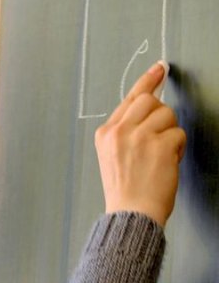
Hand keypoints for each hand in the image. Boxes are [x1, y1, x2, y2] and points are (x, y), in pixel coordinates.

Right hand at [95, 62, 185, 226]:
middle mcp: (120, 131)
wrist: (131, 213)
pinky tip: (166, 163)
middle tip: (159, 135)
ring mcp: (140, 137)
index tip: (159, 69)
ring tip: (159, 155)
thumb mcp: (112, 155)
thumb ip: (126, 130)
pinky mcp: (160, 145)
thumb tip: (151, 106)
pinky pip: (178, 134)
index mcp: (105, 133)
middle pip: (151, 101)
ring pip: (167, 115)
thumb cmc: (125, 189)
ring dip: (170, 133)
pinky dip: (177, 148)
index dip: (148, 81)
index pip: (130, 98)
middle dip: (160, 115)